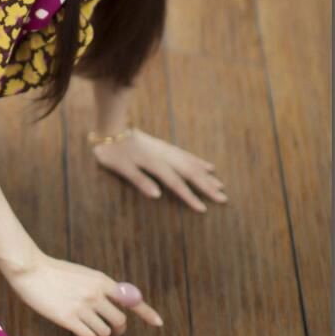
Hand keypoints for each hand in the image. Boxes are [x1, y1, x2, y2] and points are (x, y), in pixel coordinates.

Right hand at [7, 252, 162, 335]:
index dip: (146, 312)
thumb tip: (112, 302)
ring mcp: (83, 307)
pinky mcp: (69, 319)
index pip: (130, 298)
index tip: (159, 323)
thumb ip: (98, 287)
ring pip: (106, 331)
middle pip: (120, 320)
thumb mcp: (83, 274)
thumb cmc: (55, 271)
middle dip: (119, 329)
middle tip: (115, 333)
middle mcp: (96, 294)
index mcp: (102, 280)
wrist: (31, 270)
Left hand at [90, 127, 227, 213]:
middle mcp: (164, 156)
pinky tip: (207, 165)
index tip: (204, 209)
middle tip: (224, 198)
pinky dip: (198, 161)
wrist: (110, 127)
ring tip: (220, 184)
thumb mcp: (122, 168)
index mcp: (155, 164)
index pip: (176, 183)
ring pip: (191, 163)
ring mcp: (166, 150)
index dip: (190, 197)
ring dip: (206, 175)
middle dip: (207, 186)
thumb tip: (158, 195)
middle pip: (190, 173)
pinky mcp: (164, 146)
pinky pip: (187, 155)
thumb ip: (140, 180)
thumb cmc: (112, 151)